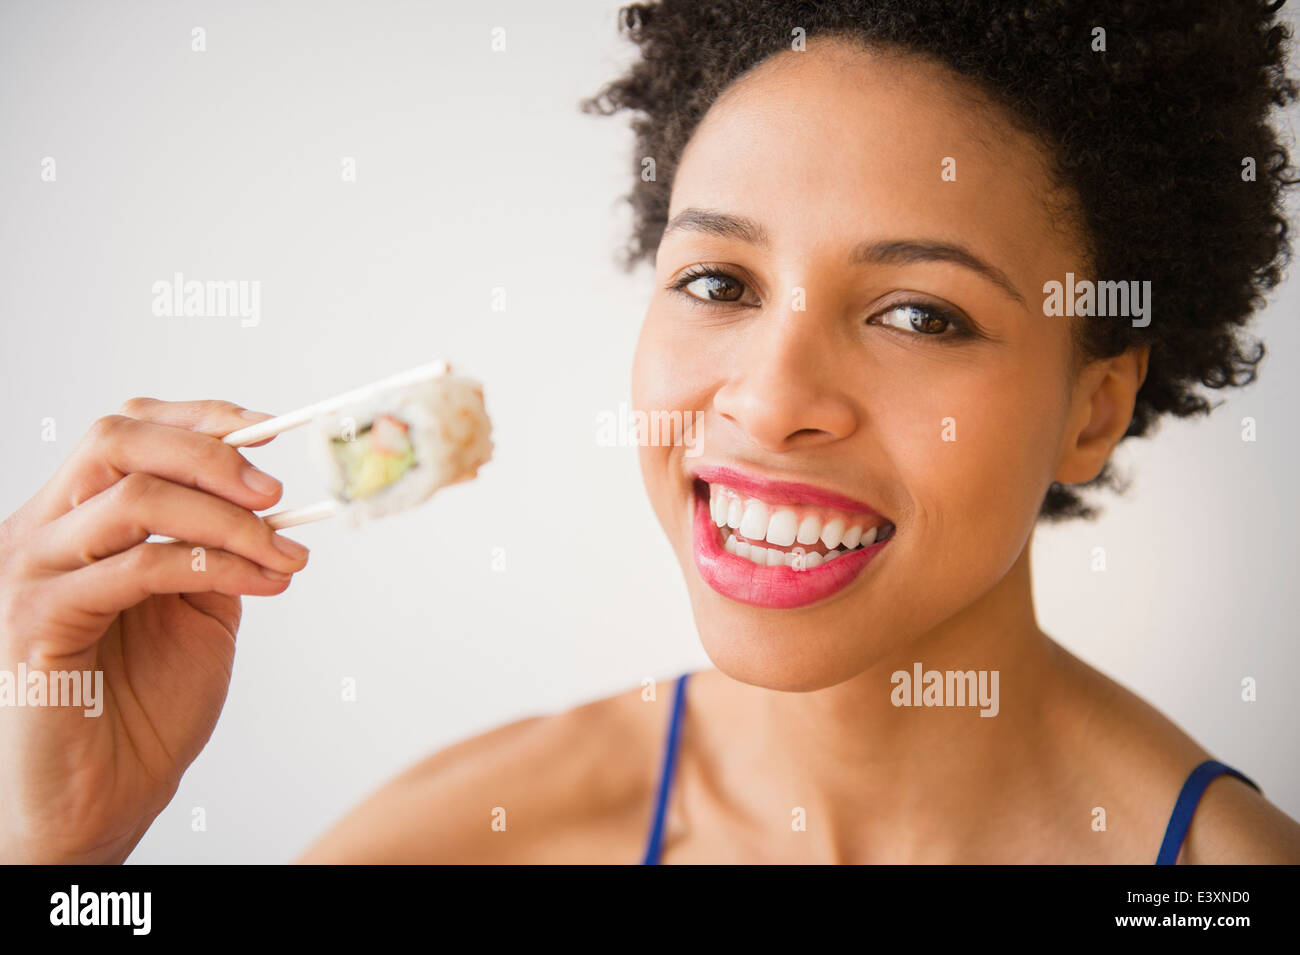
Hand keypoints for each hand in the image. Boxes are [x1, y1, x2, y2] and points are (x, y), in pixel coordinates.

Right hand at [0, 399, 308, 862]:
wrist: (103, 798)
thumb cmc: (145, 705)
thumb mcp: (196, 607)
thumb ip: (215, 548)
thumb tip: (270, 501)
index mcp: (75, 520)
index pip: (127, 430)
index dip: (201, 419)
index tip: (273, 429)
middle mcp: (41, 533)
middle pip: (117, 441)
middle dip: (210, 454)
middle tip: (276, 489)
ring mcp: (31, 574)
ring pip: (134, 499)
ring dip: (230, 520)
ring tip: (286, 551)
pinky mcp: (36, 623)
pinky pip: (136, 568)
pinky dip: (215, 565)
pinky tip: (266, 582)